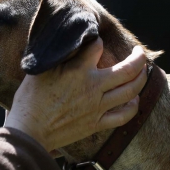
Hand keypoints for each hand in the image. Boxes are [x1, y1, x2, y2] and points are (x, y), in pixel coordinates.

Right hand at [4, 38, 146, 152]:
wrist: (29, 130)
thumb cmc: (28, 100)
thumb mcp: (39, 71)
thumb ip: (57, 58)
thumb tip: (66, 46)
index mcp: (77, 70)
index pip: (97, 46)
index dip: (97, 40)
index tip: (95, 41)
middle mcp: (92, 86)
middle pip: (128, 68)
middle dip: (138, 57)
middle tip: (138, 52)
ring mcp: (97, 106)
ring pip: (131, 90)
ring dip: (141, 78)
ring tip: (142, 72)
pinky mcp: (97, 123)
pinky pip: (124, 115)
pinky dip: (133, 106)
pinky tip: (133, 99)